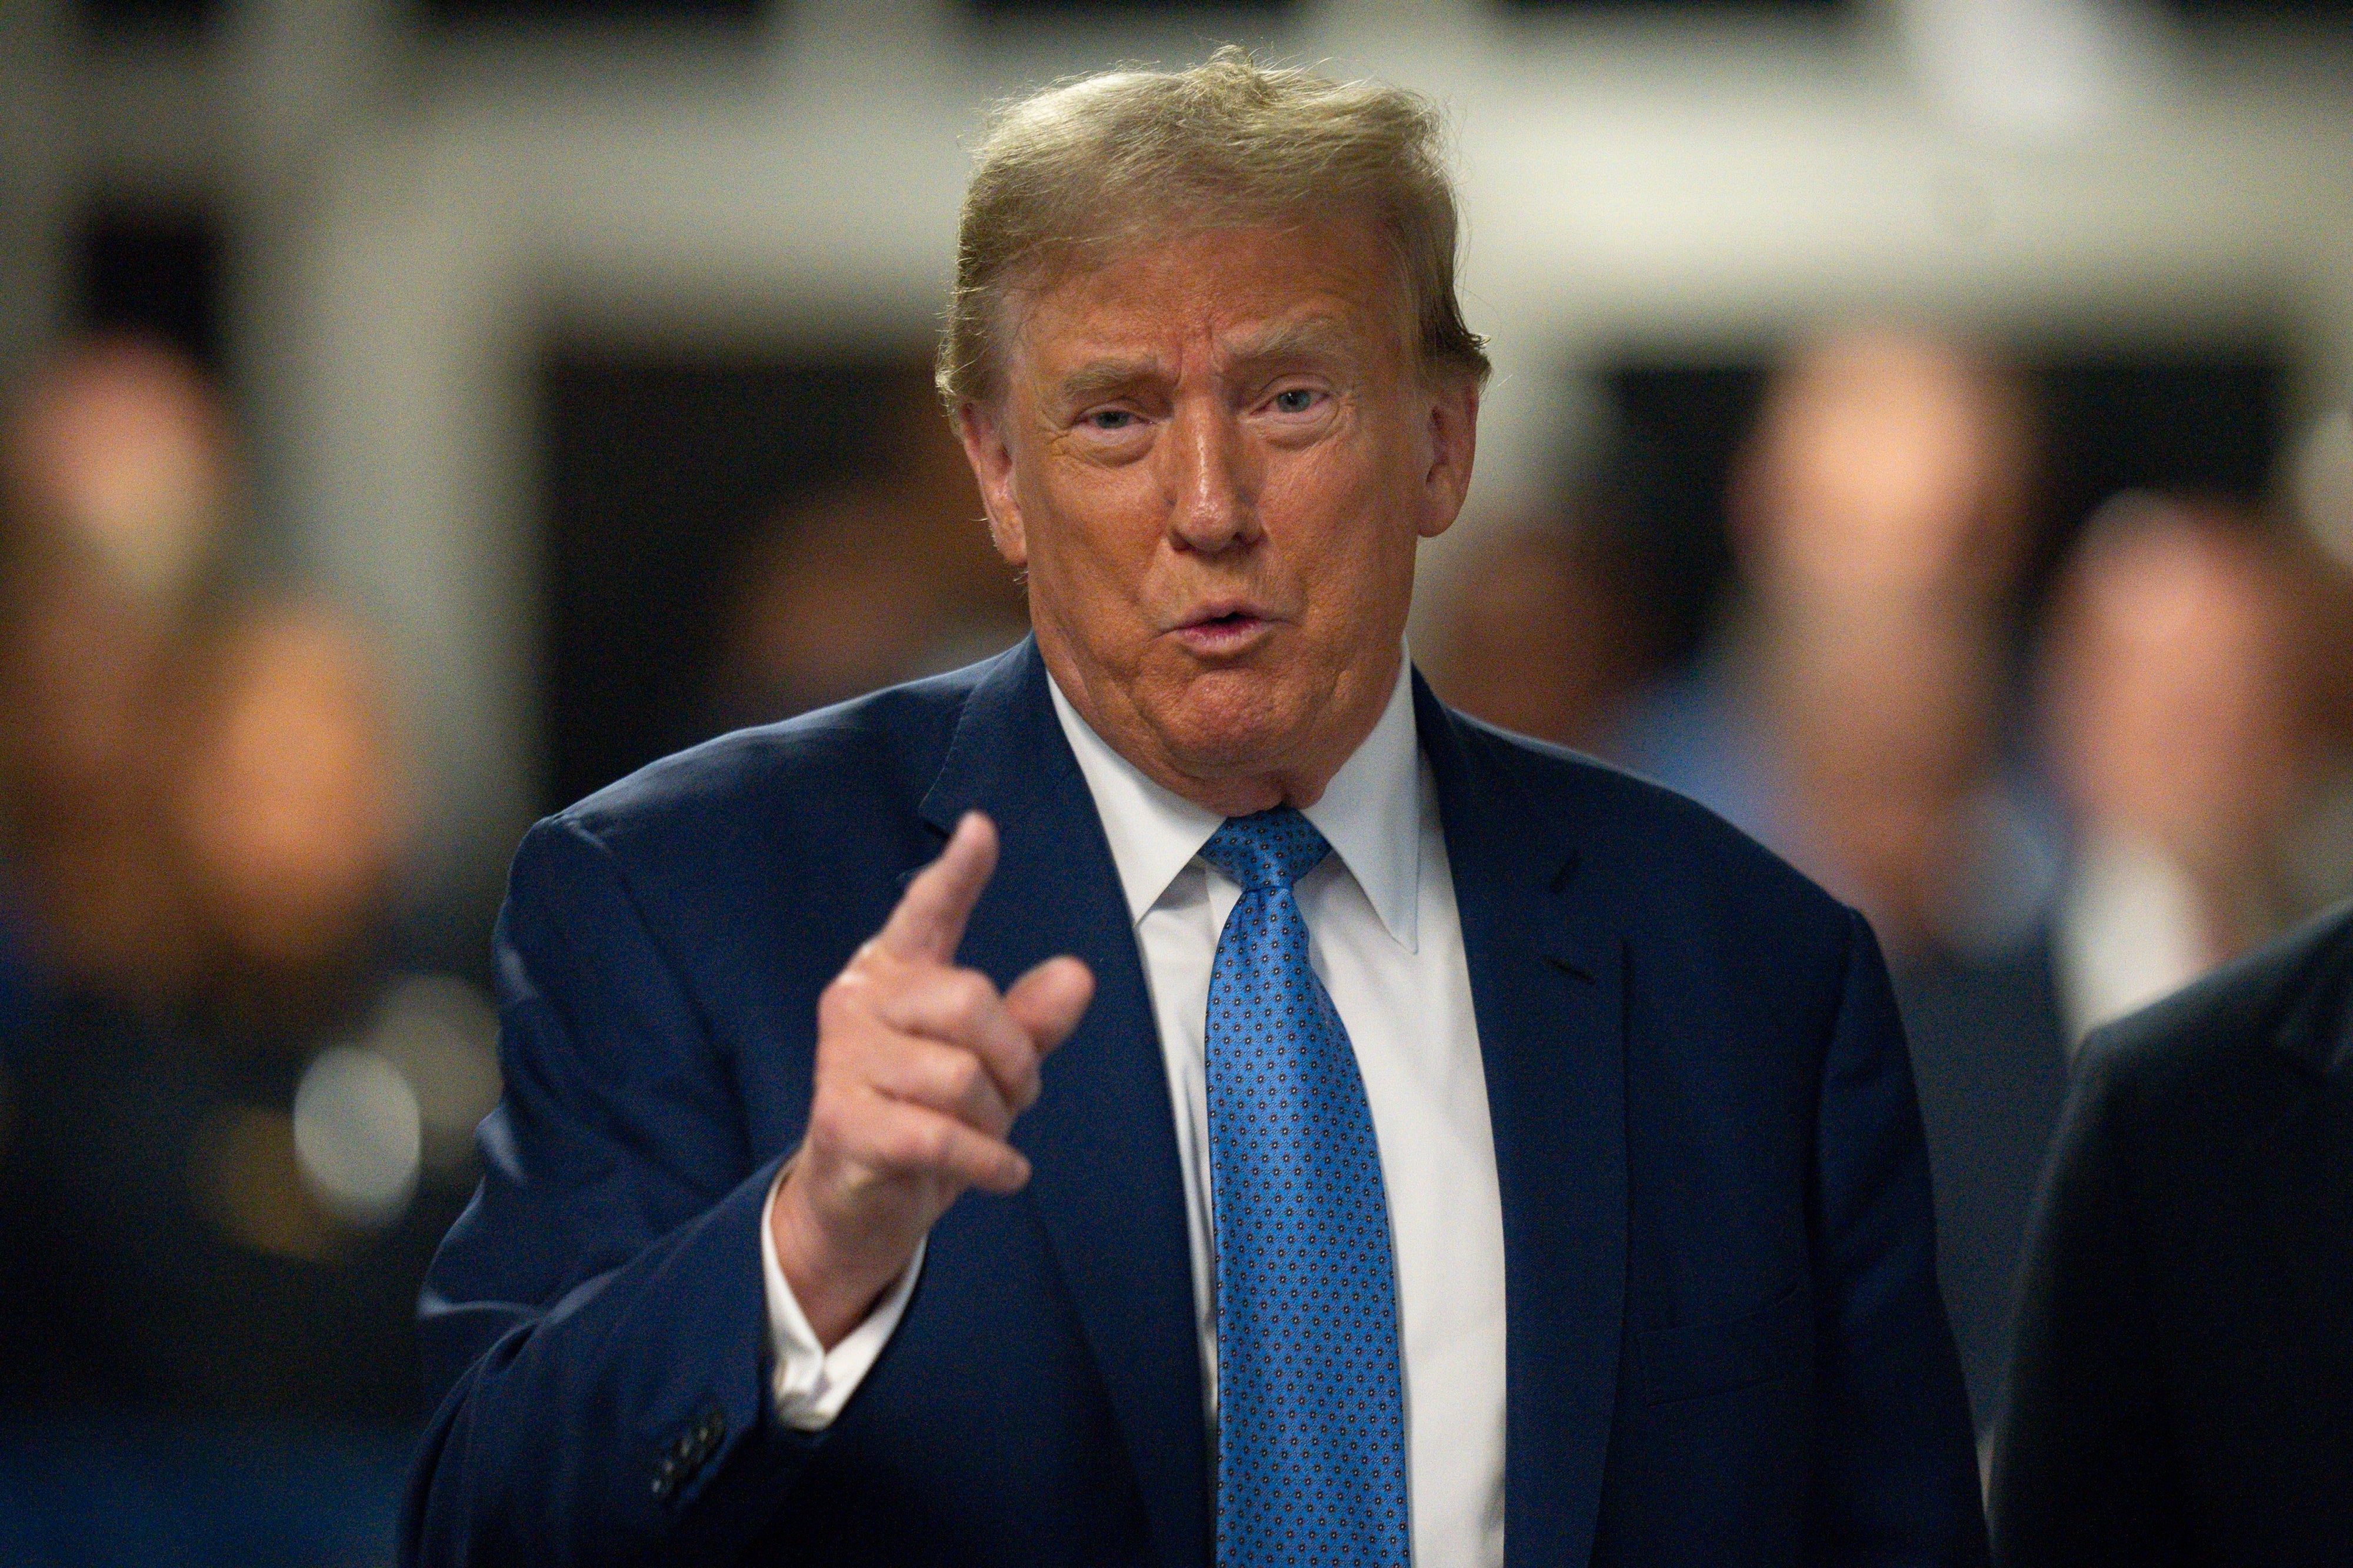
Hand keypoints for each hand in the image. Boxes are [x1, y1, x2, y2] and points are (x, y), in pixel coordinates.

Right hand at [770, 812, 1094, 1347]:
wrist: (857, 1203)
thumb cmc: (925, 1117)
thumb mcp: (989, 1067)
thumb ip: (1029, 1020)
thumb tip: (1077, 976)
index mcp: (893, 972)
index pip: (926, 911)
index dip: (956, 873)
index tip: (982, 829)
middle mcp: (858, 1001)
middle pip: (970, 1002)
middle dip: (1015, 1057)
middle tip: (1018, 1096)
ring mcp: (842, 1061)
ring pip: (959, 1076)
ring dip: (997, 1119)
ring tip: (991, 1136)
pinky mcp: (842, 1123)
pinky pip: (941, 1135)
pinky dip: (989, 1161)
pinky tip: (1006, 1174)